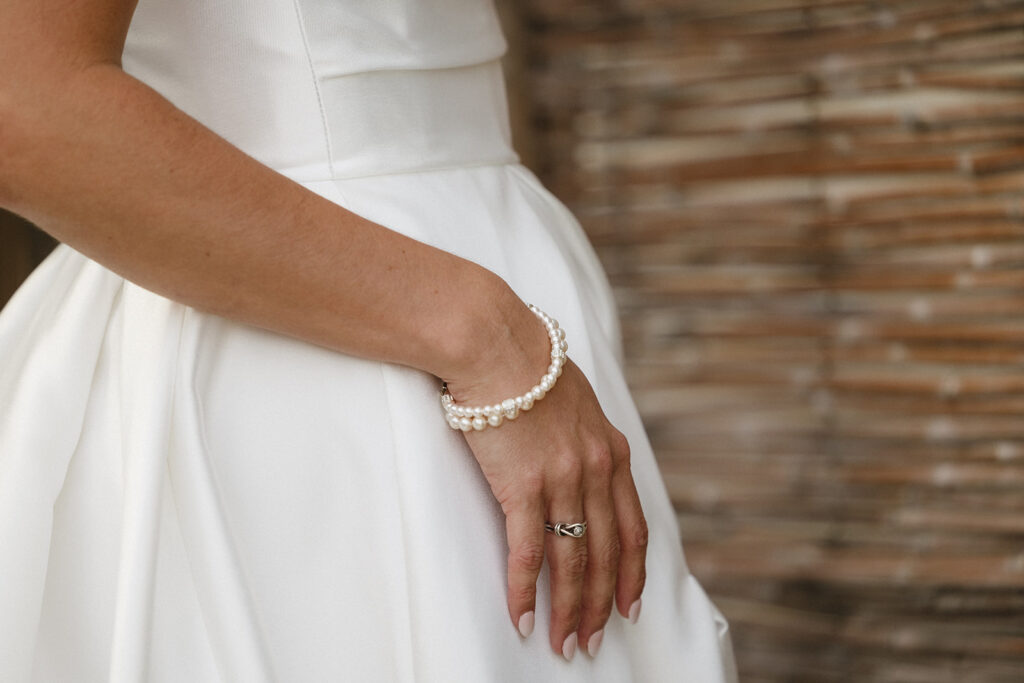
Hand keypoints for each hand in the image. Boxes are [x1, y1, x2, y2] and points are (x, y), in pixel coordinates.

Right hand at [443, 305, 647, 659]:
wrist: (496, 343)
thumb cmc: (527, 363)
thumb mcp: (577, 398)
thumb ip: (585, 434)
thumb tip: (579, 454)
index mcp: (613, 450)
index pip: (633, 527)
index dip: (634, 573)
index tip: (631, 605)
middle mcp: (596, 470)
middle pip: (607, 554)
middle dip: (602, 604)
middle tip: (594, 641)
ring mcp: (563, 480)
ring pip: (573, 561)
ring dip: (569, 609)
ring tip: (564, 643)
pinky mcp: (522, 485)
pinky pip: (527, 551)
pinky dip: (525, 590)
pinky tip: (523, 616)